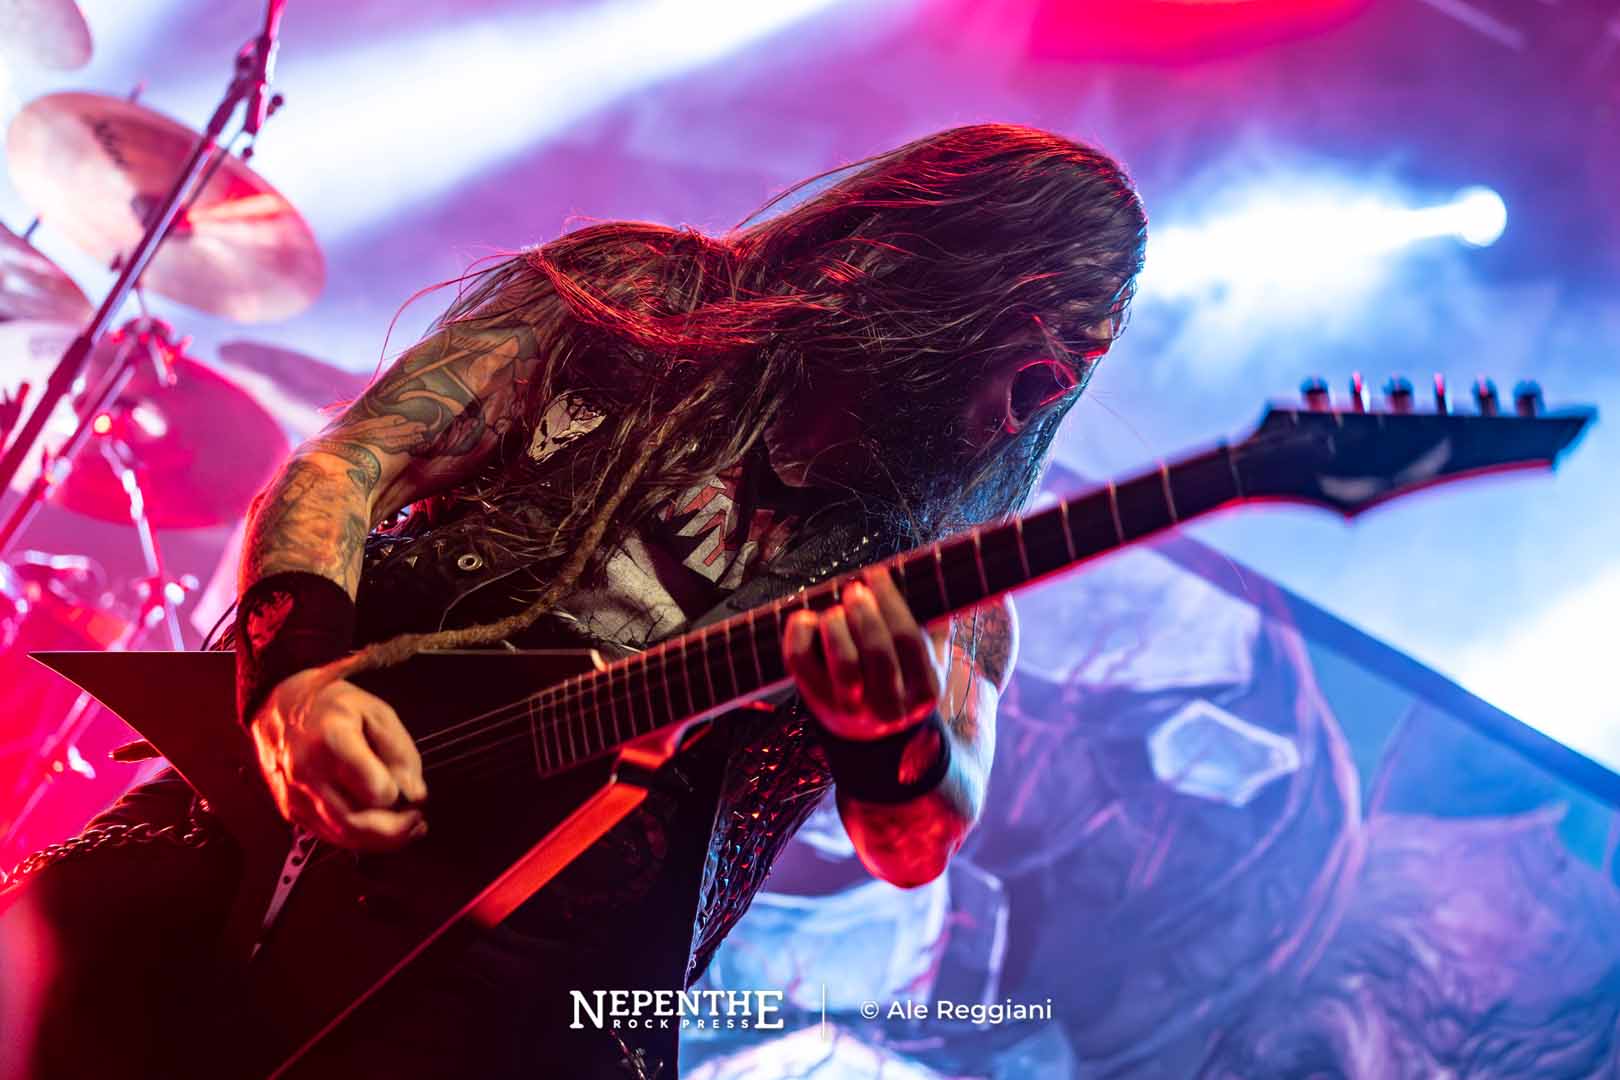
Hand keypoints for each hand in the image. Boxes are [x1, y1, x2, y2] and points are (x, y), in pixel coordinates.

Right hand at [250, 667, 428, 851]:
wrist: (279, 707)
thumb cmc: (332, 707)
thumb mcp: (377, 712)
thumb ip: (400, 753)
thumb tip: (414, 793)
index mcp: (332, 742)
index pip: (375, 791)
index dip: (398, 792)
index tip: (409, 786)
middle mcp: (307, 774)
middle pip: (357, 824)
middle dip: (396, 831)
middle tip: (417, 821)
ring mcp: (295, 796)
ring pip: (343, 837)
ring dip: (380, 840)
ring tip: (406, 828)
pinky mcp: (291, 810)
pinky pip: (329, 835)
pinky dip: (358, 836)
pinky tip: (376, 824)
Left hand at [783, 567, 944, 740]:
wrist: (869, 728)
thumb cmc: (899, 674)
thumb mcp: (927, 656)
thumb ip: (930, 624)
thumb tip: (924, 581)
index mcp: (924, 691)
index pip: (908, 641)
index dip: (890, 602)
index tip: (877, 574)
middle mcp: (890, 707)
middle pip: (878, 654)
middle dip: (864, 613)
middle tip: (855, 590)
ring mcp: (852, 708)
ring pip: (844, 665)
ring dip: (837, 626)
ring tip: (836, 609)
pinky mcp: (817, 701)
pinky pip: (801, 663)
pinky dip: (798, 633)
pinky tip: (805, 617)